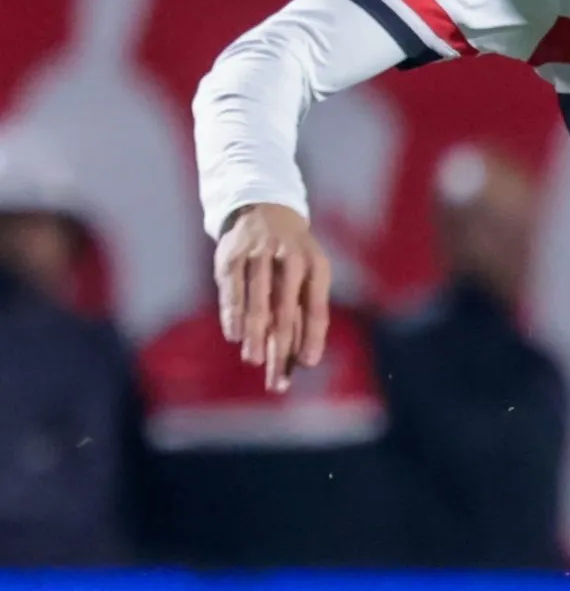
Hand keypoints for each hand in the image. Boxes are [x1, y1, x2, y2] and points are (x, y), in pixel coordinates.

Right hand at [214, 203, 332, 393]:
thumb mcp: (306, 279)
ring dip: (256, 333)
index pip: (316, 307)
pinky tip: (234, 336)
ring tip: (253, 361)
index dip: (313, 336)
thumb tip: (305, 362)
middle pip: (286, 310)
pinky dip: (233, 313)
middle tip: (277, 380)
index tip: (309, 364)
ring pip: (258, 300)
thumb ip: (303, 317)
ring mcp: (260, 255)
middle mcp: (292, 259)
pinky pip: (233, 288)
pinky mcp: (232, 256)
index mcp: (316, 267)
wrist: (264, 210)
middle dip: (281, 347)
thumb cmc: (291, 260)